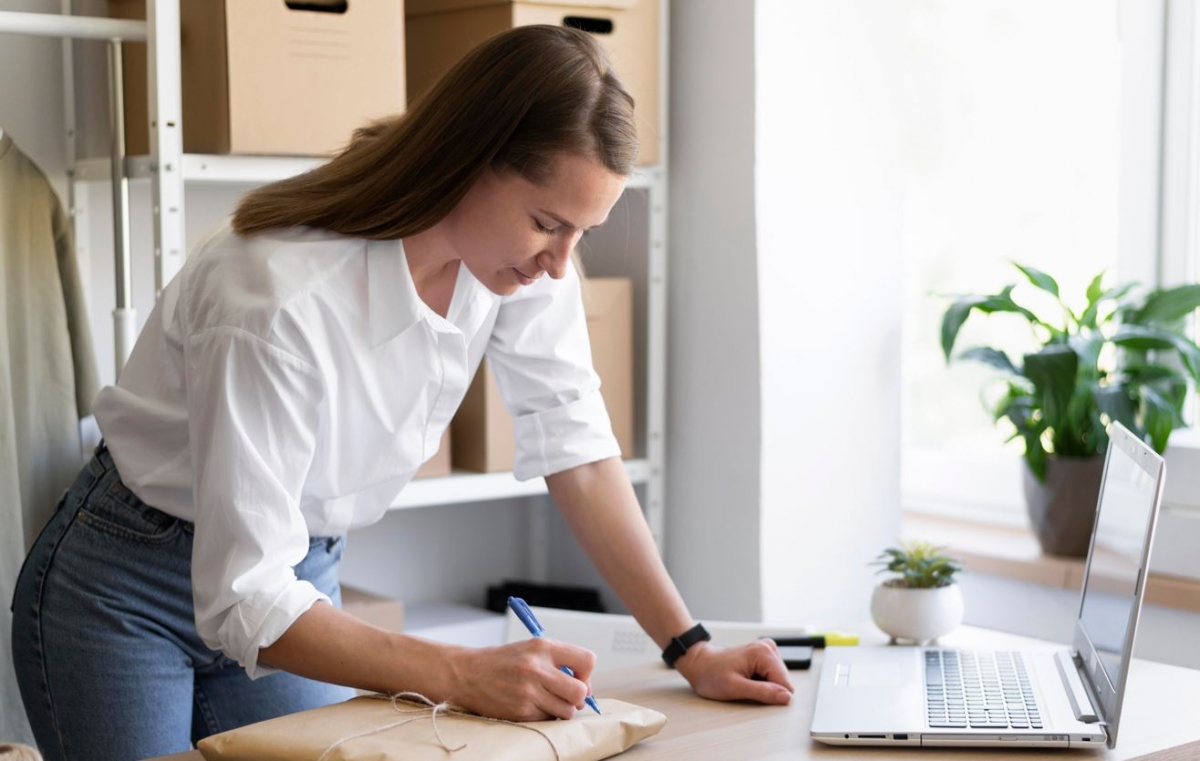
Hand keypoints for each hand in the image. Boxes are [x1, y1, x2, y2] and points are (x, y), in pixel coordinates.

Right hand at [443, 639, 596, 720]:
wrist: (467, 674)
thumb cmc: (503, 661)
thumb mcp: (531, 649)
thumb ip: (559, 661)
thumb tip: (586, 686)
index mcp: (543, 647)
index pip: (587, 660)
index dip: (586, 673)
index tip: (578, 677)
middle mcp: (537, 668)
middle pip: (580, 691)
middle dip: (579, 697)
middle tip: (568, 695)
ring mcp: (529, 691)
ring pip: (567, 711)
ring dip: (562, 709)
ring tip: (548, 700)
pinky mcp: (521, 711)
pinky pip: (548, 719)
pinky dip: (545, 716)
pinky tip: (532, 705)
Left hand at [674, 639, 794, 704]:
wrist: (699, 664)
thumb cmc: (711, 674)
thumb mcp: (735, 688)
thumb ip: (763, 692)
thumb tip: (786, 697)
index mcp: (763, 653)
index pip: (785, 684)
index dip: (770, 695)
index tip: (752, 692)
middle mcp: (768, 648)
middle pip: (783, 682)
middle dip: (767, 690)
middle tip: (745, 686)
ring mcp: (766, 650)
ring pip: (778, 680)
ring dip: (763, 686)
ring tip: (744, 681)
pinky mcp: (764, 656)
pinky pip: (772, 676)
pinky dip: (760, 681)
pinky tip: (747, 678)